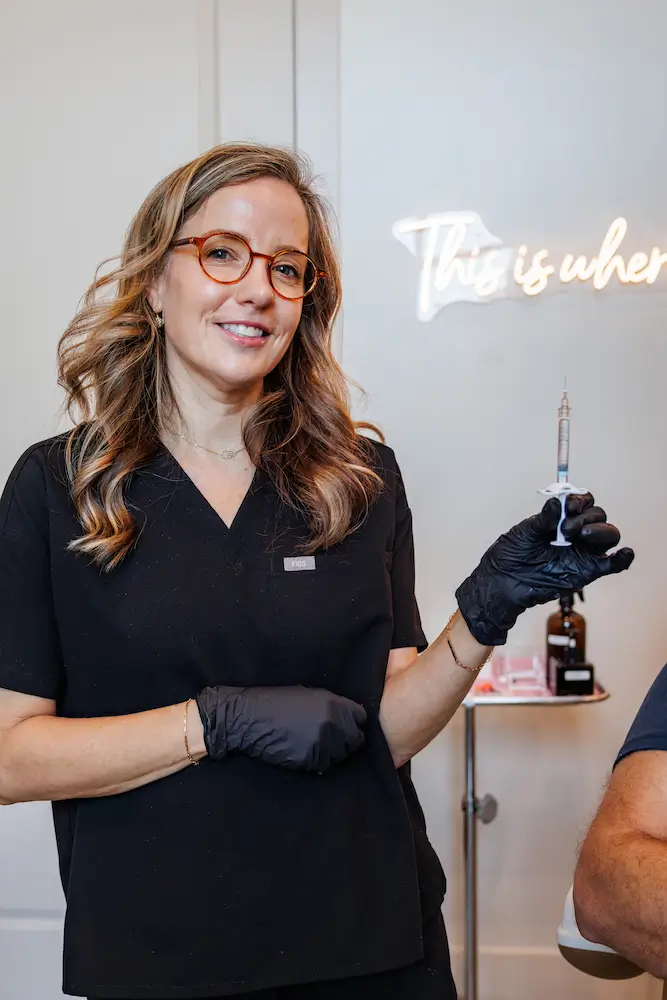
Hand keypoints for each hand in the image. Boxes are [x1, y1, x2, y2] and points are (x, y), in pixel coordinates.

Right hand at [195, 685, 366, 771]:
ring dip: (330, 754)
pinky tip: (303, 754)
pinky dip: (315, 763)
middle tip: (329, 741)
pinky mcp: (311, 759)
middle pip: (355, 740)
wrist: (249, 717)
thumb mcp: (307, 695)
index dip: (353, 723)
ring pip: (340, 756)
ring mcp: (323, 741)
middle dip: (344, 742)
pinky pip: (323, 766)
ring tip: (312, 746)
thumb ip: (331, 706)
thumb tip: (347, 718)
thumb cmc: (275, 703)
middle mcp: (333, 722)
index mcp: (334, 703)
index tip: (345, 728)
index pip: (361, 718)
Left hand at [455, 493, 634, 645]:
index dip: (581, 500)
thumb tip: (558, 502)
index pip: (584, 503)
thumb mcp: (525, 532)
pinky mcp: (586, 571)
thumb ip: (544, 518)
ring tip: (581, 536)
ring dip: (601, 531)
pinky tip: (624, 554)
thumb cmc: (511, 554)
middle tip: (565, 528)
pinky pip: (611, 564)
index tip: (569, 506)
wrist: (503, 581)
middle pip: (598, 517)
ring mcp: (583, 552)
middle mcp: (576, 533)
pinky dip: (622, 559)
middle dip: (586, 517)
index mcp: (561, 519)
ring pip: (608, 536)